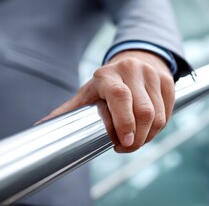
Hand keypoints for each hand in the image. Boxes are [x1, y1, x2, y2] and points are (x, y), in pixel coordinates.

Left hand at [40, 50, 174, 152]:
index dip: (124, 122)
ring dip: (149, 135)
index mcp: (107, 75)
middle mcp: (132, 70)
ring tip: (137, 140)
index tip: (123, 143)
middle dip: (138, 138)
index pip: (120, 97)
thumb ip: (68, 111)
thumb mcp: (87, 93)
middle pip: (143, 110)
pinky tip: (149, 129)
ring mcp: (152, 74)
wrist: (135, 60)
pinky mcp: (167, 81)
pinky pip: (168, 112)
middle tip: (128, 147)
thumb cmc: (108, 83)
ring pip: (158, 115)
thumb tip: (40, 129)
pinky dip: (160, 127)